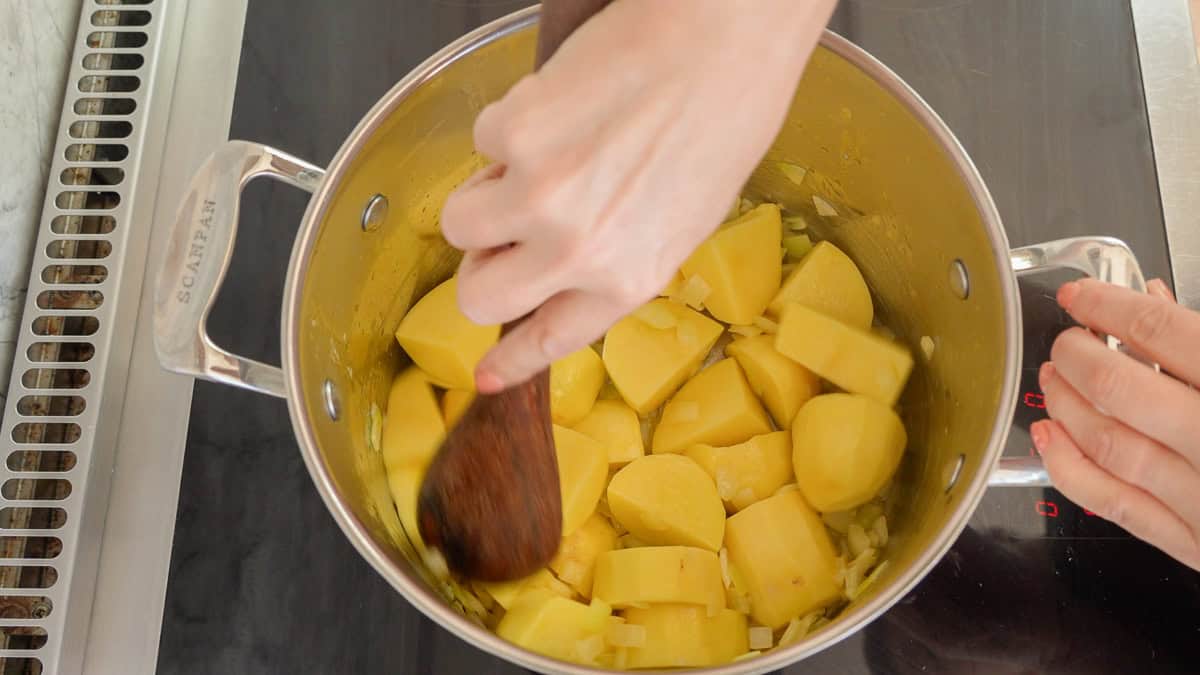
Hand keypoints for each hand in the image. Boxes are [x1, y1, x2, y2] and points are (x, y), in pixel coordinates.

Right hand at [440, 0, 835, 392]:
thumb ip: (615, 259)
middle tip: (498, 236)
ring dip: (484, 192)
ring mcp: (539, 196)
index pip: (548, 340)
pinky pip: (480, 143)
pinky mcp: (514, 135)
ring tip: (535, 158)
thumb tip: (561, 275)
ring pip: (458, 221)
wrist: (720, 41)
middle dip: (481, 266)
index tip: (483, 375)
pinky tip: (562, 104)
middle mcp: (577, 252)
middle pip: (477, 294)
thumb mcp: (680, 220)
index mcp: (627, 279)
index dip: (509, 358)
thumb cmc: (719, 121)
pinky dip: (508, 125)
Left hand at [1034, 277, 1199, 569]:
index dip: (1111, 305)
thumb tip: (1152, 300)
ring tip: (1055, 376)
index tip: (1084, 296)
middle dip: (1078, 356)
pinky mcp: (1196, 546)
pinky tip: (1051, 435)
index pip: (1165, 332)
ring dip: (1067, 404)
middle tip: (1067, 339)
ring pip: (1109, 444)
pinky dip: (1069, 466)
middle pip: (1122, 390)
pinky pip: (1115, 504)